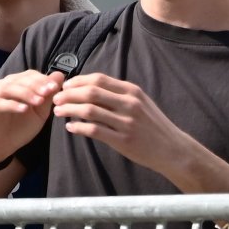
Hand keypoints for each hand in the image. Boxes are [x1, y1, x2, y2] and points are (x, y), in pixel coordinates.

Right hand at [0, 70, 63, 165]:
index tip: (55, 87)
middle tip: (48, 92)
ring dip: (25, 93)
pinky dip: (12, 105)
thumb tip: (59, 75)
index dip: (42, 79)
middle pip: (19, 79)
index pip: (29, 75)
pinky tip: (24, 109)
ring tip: (38, 101)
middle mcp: (1, 87)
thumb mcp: (38, 114)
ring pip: (8, 88)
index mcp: (14, 85)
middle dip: (35, 84)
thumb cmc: (18, 130)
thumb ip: (47, 96)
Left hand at [50, 73, 198, 181]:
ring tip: (59, 112)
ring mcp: (126, 122)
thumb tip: (91, 88)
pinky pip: (94, 131)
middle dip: (69, 94)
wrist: (172, 149)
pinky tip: (70, 128)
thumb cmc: (153, 125)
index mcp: (132, 91)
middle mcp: (129, 103)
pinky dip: (78, 128)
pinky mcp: (123, 140)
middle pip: (91, 92)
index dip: (78, 81)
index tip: (66, 86)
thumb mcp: (141, 102)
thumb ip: (120, 94)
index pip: (99, 79)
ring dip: (69, 110)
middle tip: (57, 98)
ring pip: (89, 111)